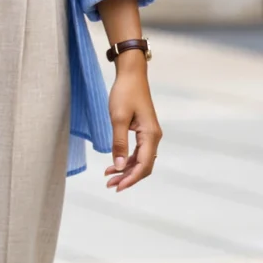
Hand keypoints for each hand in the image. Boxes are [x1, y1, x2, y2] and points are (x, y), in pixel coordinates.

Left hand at [104, 55, 161, 190]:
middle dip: (128, 177)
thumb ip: (119, 143)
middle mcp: (153, 137)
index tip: (117, 187)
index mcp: (150, 135)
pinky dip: (126, 160)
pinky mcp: (143, 131)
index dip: (131, 178)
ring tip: (108, 178)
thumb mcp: (118, 119)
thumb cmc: (125, 93)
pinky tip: (113, 164)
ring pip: (140, 160)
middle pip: (143, 165)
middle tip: (110, 185)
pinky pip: (137, 151)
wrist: (131, 75)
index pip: (144, 165)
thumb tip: (119, 166)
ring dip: (126, 170)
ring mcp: (149, 134)